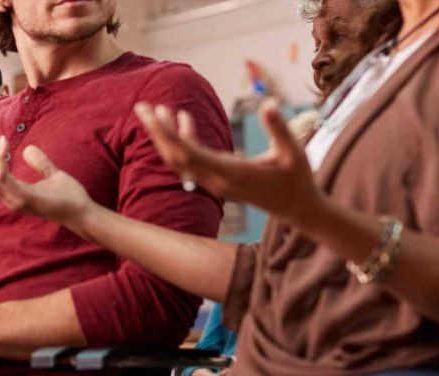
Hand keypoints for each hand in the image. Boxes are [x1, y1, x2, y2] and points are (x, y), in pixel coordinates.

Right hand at [0, 130, 94, 236]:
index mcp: (12, 192)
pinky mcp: (23, 199)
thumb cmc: (69, 197)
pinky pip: (3, 178)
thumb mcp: (52, 174)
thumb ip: (40, 163)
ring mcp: (14, 200)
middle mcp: (9, 198)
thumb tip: (28, 149)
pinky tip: (3, 142)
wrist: (82, 212)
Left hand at [135, 99, 325, 227]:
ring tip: (156, 109)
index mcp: (229, 172)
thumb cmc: (297, 179)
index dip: (166, 133)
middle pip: (175, 157)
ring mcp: (214, 183)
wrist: (297, 208)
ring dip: (166, 136)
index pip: (187, 152)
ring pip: (180, 160)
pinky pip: (191, 161)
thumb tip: (269, 102)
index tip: (151, 113)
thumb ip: (279, 128)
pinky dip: (184, 140)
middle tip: (141, 107)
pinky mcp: (216, 181)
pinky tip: (184, 119)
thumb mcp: (293, 151)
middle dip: (156, 132)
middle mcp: (215, 180)